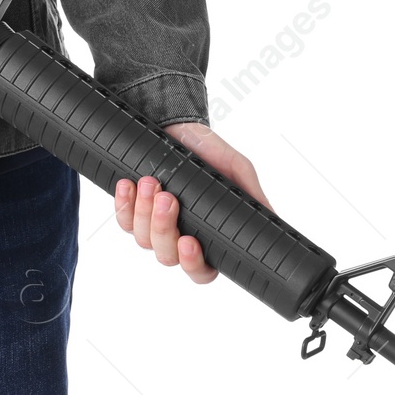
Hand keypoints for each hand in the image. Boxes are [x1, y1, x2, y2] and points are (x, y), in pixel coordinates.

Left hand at [113, 122, 271, 284]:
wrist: (176, 124)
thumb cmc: (208, 151)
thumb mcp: (235, 169)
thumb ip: (251, 195)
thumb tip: (272, 219)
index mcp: (206, 236)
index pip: (200, 271)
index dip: (193, 264)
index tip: (189, 241)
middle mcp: (178, 236)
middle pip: (166, 255)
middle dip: (164, 228)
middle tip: (168, 197)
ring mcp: (152, 225)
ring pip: (143, 239)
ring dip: (144, 212)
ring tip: (151, 181)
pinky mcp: (131, 210)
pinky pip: (122, 220)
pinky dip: (123, 204)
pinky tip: (128, 184)